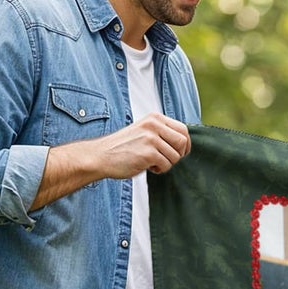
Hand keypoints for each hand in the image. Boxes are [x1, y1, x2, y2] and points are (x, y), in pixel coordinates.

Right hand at [33, 114, 190, 208]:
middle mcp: (154, 125)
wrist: (101, 156)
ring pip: (175, 156)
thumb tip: (184, 143)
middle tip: (165, 160)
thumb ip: (161, 133)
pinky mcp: (149, 153)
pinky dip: (159, 170)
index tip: (180, 153)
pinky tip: (147, 166)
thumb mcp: (144, 132)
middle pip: (183, 142)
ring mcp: (151, 138)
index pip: (183, 129)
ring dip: (166, 164)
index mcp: (154, 118)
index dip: (185, 144)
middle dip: (178, 155)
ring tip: (151, 162)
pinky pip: (166, 165)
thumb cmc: (123, 147)